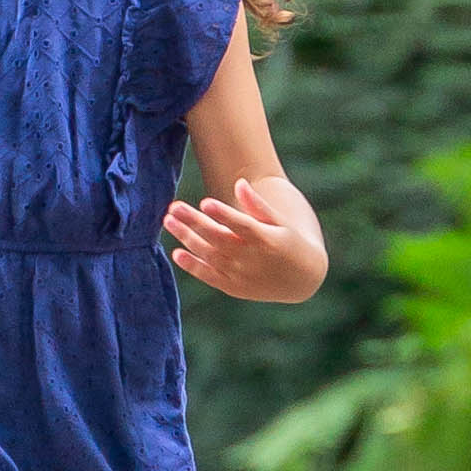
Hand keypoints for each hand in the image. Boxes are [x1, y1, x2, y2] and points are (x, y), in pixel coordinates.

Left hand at [164, 171, 324, 303]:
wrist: (301, 280)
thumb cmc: (290, 242)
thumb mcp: (281, 222)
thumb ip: (258, 205)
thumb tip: (239, 183)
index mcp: (266, 239)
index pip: (241, 225)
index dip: (224, 214)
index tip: (206, 201)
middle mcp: (251, 258)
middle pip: (219, 238)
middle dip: (195, 222)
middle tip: (174, 206)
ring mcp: (241, 275)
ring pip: (209, 255)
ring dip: (187, 238)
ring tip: (168, 221)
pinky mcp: (233, 287)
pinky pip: (209, 276)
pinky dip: (193, 266)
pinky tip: (176, 253)